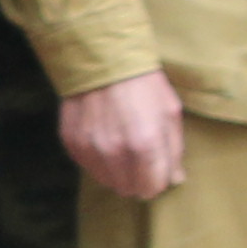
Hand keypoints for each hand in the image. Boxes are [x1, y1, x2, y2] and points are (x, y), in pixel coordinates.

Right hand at [61, 72, 186, 200]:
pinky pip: (88, 166)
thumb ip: (174, 151)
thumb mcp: (170, 113)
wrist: (102, 57)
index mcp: (145, 146)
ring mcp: (90, 148)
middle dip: (136, 179)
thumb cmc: (143, 84)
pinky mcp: (72, 142)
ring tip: (120, 147)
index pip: (151, 189)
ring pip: (106, 181)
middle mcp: (115, 152)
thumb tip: (174, 179)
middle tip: (139, 159)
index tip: (157, 170)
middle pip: (127, 189)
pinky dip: (98, 159)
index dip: (156, 182)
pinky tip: (104, 138)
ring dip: (116, 171)